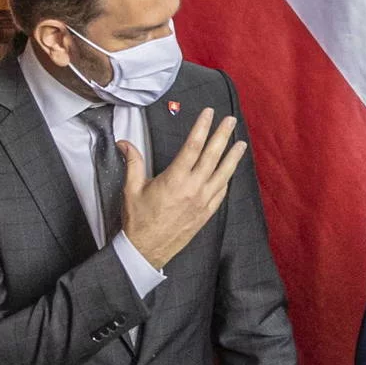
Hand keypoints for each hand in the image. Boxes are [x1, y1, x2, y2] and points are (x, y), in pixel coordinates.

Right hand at [121, 110, 244, 268]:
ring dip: (233, 157)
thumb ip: (133, 163)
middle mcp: (193, 188)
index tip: (209, 113)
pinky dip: (226, 179)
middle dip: (222, 136)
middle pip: (212, 156)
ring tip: (241, 143)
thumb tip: (124, 142)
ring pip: (223, 174)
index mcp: (175, 179)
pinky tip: (230, 171)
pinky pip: (221, 192)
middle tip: (230, 120)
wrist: (146, 251)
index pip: (192, 147)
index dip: (202, 127)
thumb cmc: (138, 220)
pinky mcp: (207, 213)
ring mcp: (203, 201)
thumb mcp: (131, 189)